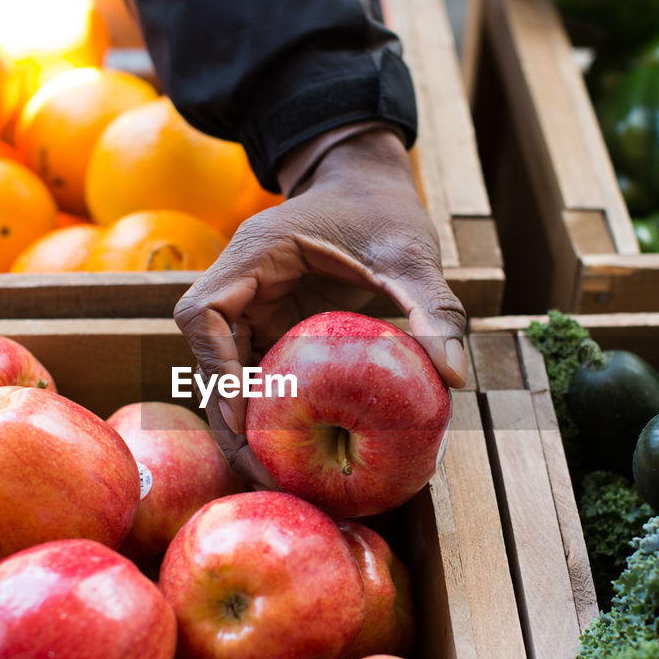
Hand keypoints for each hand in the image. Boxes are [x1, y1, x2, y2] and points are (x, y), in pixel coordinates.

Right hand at [173, 126, 467, 486]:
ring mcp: (252, 307)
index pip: (203, 312)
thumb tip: (455, 376)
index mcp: (256, 253)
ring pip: (227, 373)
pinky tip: (292, 452)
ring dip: (243, 423)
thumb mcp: (411, 252)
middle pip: (208, 356)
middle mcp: (241, 283)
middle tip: (262, 473)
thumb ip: (433, 307)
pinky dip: (268, 412)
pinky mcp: (269, 326)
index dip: (216, 367)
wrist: (371, 183)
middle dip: (227, 417)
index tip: (241, 415)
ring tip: (275, 476)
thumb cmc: (384, 208)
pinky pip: (257, 374)